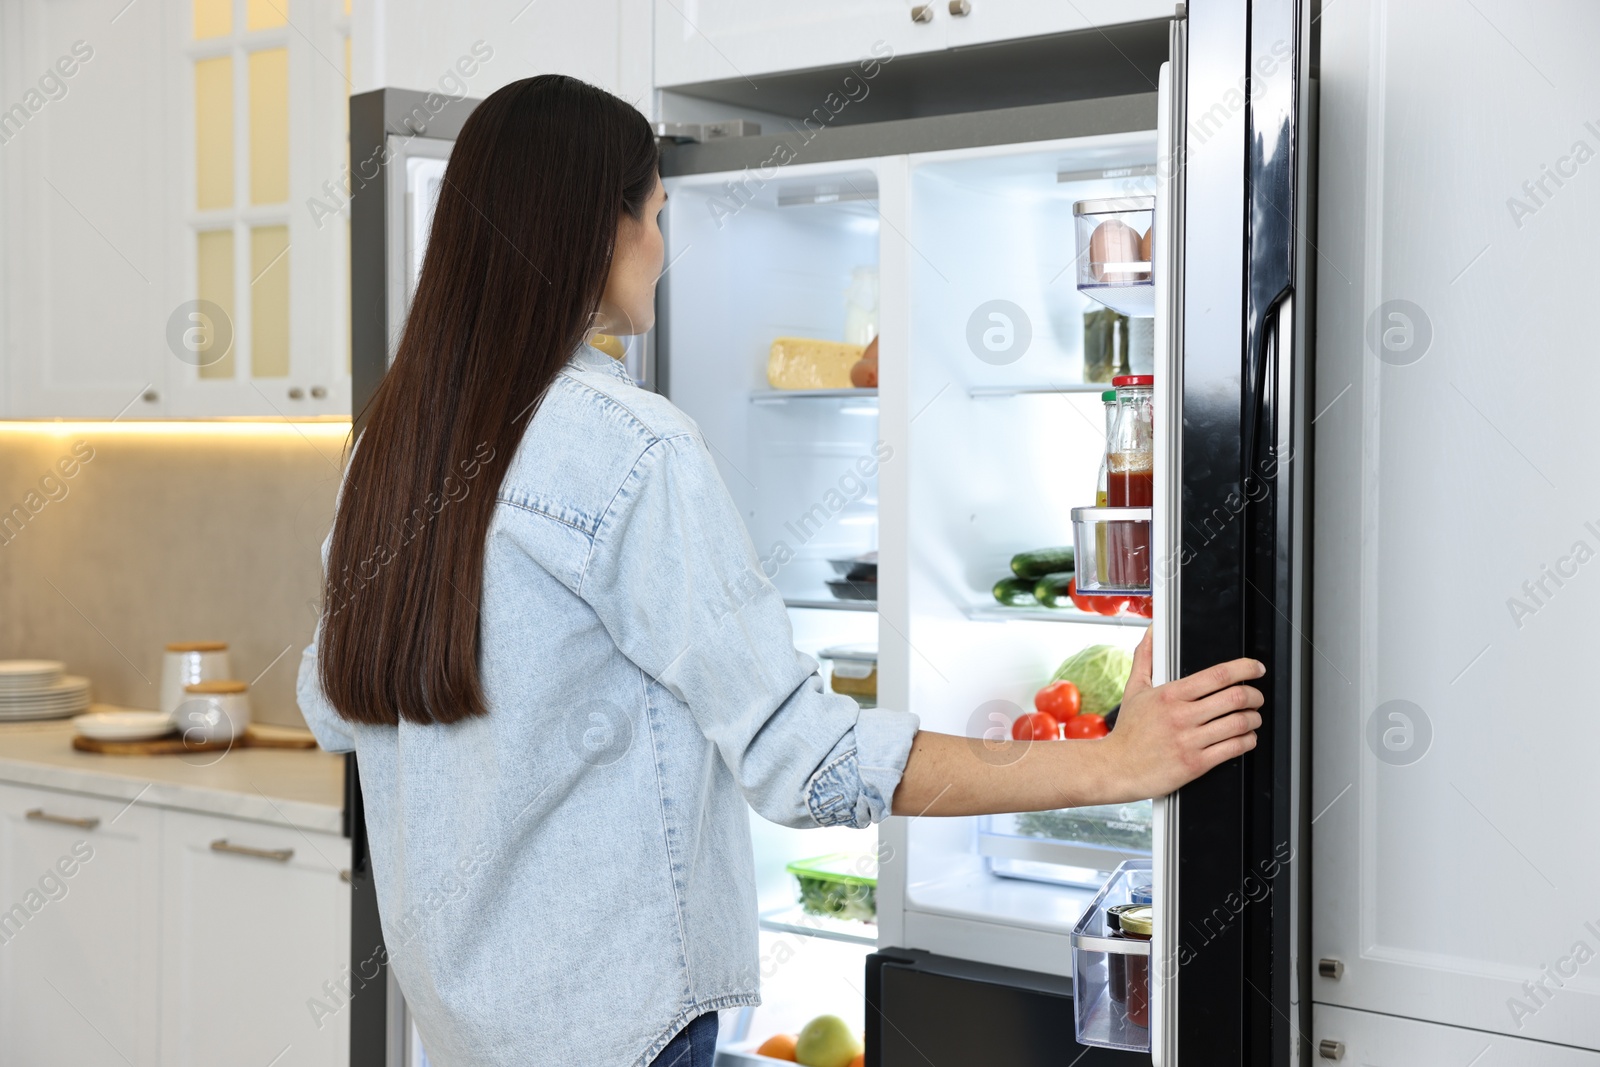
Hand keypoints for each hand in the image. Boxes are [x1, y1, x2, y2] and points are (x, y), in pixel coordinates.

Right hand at [1101, 628, 1264, 800]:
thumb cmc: (1128, 731)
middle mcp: (1181, 716)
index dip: (1245, 668)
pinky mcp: (1195, 764)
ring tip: (1253, 718)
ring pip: (1239, 724)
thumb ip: (1146, 657)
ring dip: (1254, 719)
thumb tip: (1152, 631)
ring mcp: (1189, 741)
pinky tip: (1245, 738)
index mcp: (1170, 694)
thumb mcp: (1134, 690)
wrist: (1116, 768)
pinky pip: (1234, 749)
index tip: (1256, 668)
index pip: (1218, 675)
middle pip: (1235, 698)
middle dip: (1254, 695)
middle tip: (1256, 697)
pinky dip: (1247, 741)